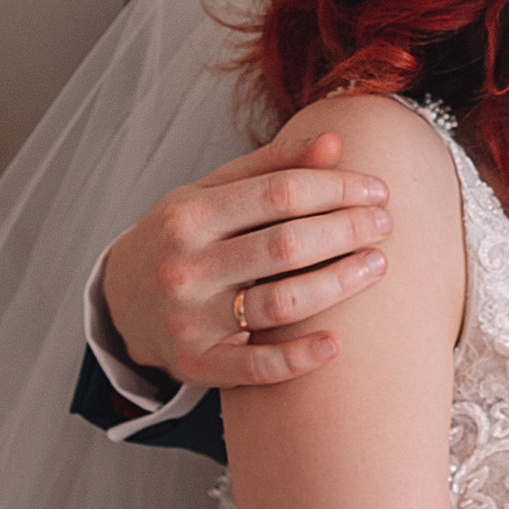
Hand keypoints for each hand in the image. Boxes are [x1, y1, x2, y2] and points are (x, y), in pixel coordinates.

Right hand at [100, 128, 391, 387]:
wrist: (122, 301)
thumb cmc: (183, 237)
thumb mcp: (211, 193)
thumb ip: (272, 167)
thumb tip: (335, 141)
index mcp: (189, 215)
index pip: (279, 193)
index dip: (337, 189)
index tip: (377, 189)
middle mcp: (185, 266)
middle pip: (286, 245)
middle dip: (346, 231)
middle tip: (385, 225)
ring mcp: (190, 319)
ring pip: (281, 302)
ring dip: (339, 284)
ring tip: (377, 266)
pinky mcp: (198, 364)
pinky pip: (257, 367)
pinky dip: (299, 358)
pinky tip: (337, 344)